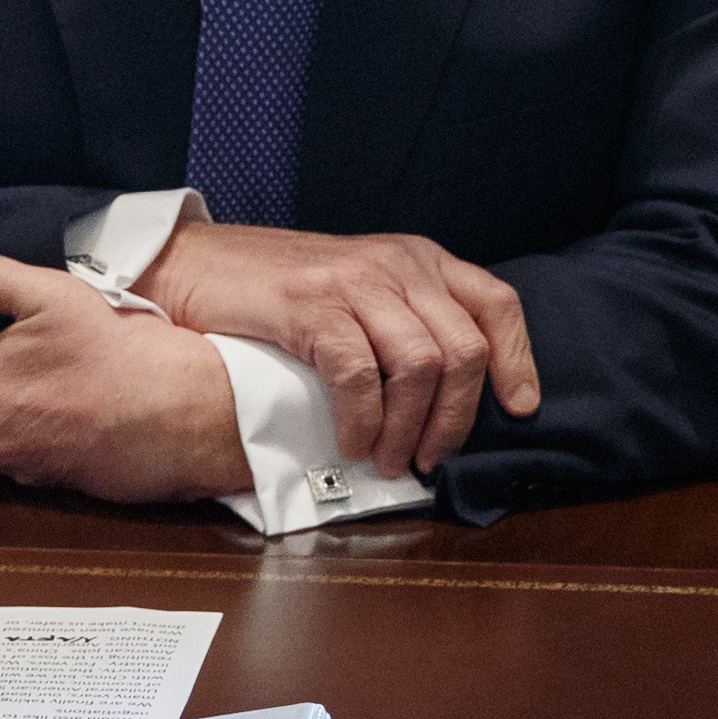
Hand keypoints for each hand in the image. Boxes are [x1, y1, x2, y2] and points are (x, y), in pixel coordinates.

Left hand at [0, 229, 262, 503]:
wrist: (186, 411)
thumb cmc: (115, 348)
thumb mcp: (47, 294)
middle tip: (20, 366)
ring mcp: (22, 473)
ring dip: (16, 423)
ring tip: (58, 385)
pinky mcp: (60, 490)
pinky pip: (35, 465)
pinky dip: (50, 443)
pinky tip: (83, 413)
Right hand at [134, 214, 538, 476]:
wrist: (197, 264)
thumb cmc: (278, 290)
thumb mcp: (359, 292)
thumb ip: (404, 322)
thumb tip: (447, 399)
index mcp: (419, 260)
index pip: (496, 304)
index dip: (517, 360)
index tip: (519, 409)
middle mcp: (398, 264)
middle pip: (464, 350)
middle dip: (456, 419)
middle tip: (428, 458)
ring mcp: (355, 282)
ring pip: (421, 367)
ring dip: (408, 429)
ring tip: (385, 459)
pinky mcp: (312, 306)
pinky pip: (360, 374)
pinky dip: (362, 420)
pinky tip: (349, 442)